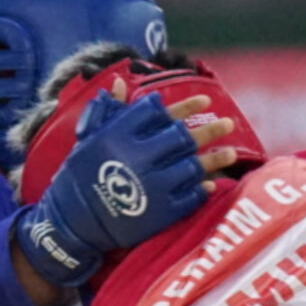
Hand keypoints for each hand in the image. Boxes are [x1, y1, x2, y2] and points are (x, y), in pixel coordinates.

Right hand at [14, 91, 217, 287]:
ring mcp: (152, 185)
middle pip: (182, 137)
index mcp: (119, 134)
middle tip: (228, 124)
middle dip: (208, 130)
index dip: (185, 105)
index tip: (206, 100)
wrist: (72, 224)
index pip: (159, 112)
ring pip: (191, 166)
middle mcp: (138, 156)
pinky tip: (211, 183)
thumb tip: (119, 81)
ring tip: (232, 152)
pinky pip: (188, 197)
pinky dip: (201, 189)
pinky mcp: (160, 212)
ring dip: (215, 159)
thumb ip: (106, 111)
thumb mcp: (87, 139)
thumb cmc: (79, 177)